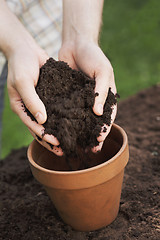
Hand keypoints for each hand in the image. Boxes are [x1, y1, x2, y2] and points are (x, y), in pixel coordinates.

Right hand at [7, 40, 62, 155]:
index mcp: (22, 108)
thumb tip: (42, 120)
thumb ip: (32, 101)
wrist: (26, 49)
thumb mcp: (23, 82)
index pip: (33, 127)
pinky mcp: (49, 96)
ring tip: (70, 140)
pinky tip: (73, 122)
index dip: (45, 136)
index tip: (57, 143)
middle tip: (64, 150)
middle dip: (52, 140)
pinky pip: (56, 109)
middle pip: (42, 128)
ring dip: (59, 131)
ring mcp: (40, 103)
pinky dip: (63, 117)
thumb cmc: (21, 64)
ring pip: (50, 121)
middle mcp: (31, 108)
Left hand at [59, 38, 116, 151]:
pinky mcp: (67, 96)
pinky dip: (65, 120)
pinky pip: (66, 110)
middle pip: (93, 122)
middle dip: (92, 136)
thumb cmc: (94, 56)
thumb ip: (101, 91)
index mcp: (105, 96)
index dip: (104, 129)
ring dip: (78, 132)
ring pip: (79, 119)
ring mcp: (80, 99)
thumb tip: (97, 112)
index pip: (107, 116)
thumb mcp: (102, 71)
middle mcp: (93, 100)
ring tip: (75, 144)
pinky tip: (60, 129)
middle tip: (89, 149)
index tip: (98, 139)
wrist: (76, 43)